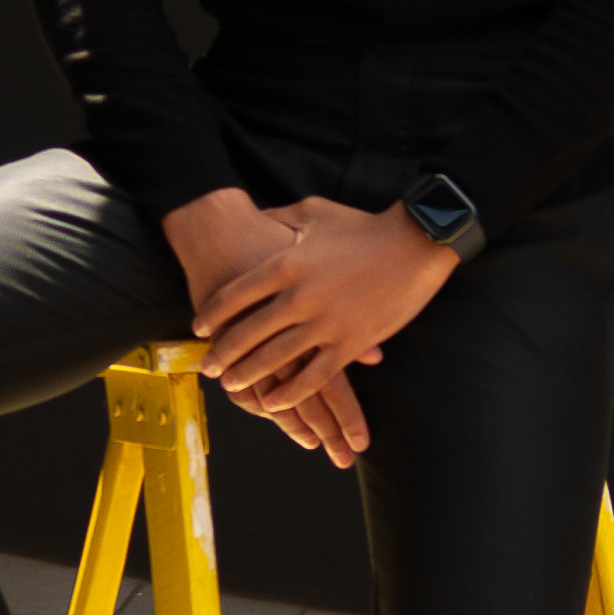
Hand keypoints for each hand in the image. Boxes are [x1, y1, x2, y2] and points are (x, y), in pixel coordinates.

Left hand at [190, 194, 458, 410]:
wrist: (414, 244)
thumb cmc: (363, 226)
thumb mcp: (312, 212)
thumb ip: (280, 218)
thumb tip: (256, 218)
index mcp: (285, 263)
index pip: (234, 295)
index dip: (212, 314)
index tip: (199, 328)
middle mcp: (299, 297)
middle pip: (248, 332)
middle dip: (223, 353)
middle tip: (208, 367)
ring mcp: (325, 323)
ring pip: (275, 359)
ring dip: (248, 375)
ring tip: (232, 384)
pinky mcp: (351, 343)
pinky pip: (314, 376)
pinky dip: (290, 393)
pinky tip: (273, 403)